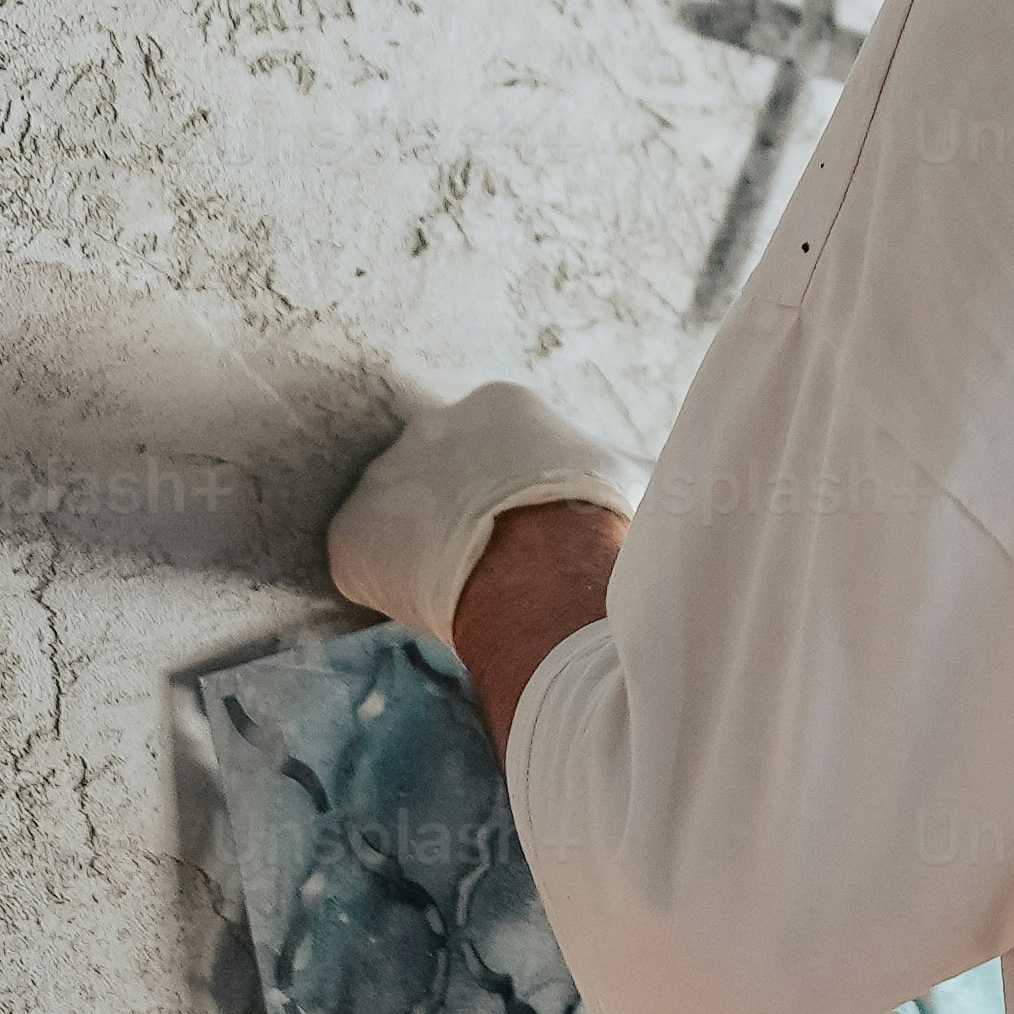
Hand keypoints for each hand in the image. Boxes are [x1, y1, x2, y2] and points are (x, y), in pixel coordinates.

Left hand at [323, 379, 633, 650]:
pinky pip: (364, 563)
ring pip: (400, 518)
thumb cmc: (595, 526)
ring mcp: (386, 477)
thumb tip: (661, 481)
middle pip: (443, 476)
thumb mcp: (627, 478)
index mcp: (500, 404)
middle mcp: (432, 425)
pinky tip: (432, 608)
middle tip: (498, 566)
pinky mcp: (352, 532)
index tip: (533, 532)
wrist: (542, 569)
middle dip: (463, 516)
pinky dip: (390, 587)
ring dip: (424, 550)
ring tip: (467, 592)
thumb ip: (618, 470)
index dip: (516, 495)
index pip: (498, 447)